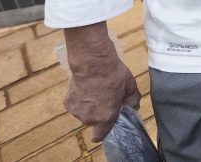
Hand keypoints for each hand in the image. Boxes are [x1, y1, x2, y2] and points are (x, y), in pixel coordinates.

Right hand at [64, 27, 140, 141]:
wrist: (93, 63)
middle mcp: (89, 118)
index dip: (103, 131)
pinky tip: (86, 87)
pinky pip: (76, 104)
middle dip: (99, 113)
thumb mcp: (130, 87)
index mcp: (105, 118)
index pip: (99, 137)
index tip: (108, 123)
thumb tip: (133, 107)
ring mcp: (76, 111)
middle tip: (106, 99)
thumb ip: (132, 101)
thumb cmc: (113, 75)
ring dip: (89, 106)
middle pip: (93, 122)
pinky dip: (80, 98)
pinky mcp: (67, 102)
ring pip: (84, 112)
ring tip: (96, 90)